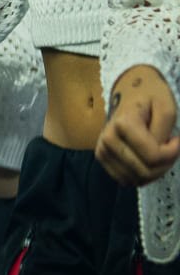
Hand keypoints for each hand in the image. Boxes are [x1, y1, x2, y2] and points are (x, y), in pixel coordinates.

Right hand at [97, 65, 179, 186]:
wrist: (129, 94)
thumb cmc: (150, 98)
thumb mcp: (166, 107)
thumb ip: (164, 130)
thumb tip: (158, 153)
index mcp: (122, 125)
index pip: (153, 156)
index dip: (173, 152)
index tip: (177, 139)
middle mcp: (107, 141)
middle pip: (144, 171)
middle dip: (165, 164)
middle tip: (171, 148)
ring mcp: (102, 151)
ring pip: (136, 179)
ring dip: (155, 172)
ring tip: (160, 154)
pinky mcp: (102, 159)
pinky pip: (126, 180)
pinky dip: (142, 175)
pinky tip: (148, 161)